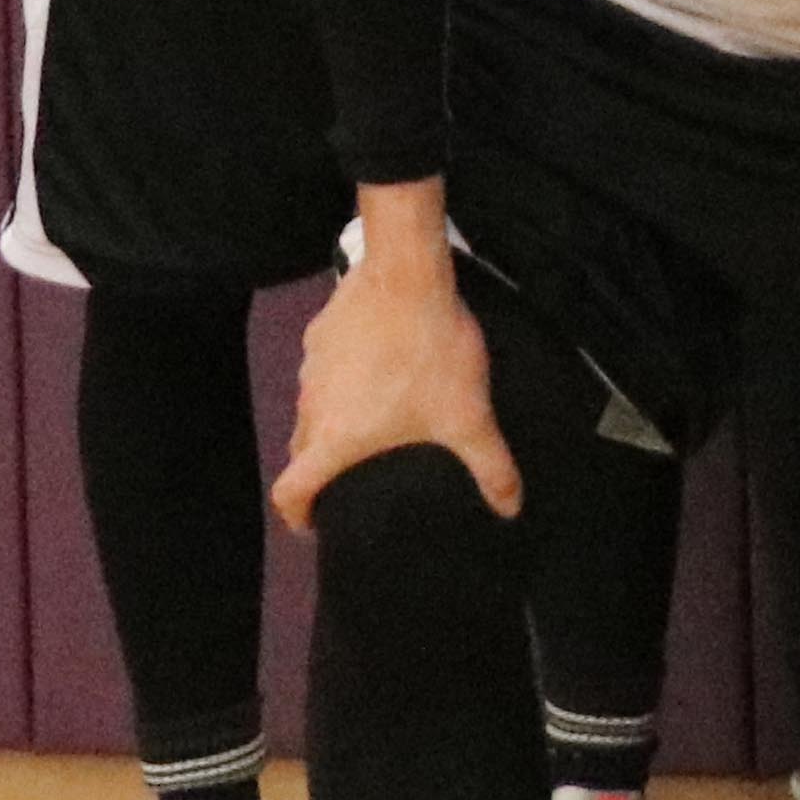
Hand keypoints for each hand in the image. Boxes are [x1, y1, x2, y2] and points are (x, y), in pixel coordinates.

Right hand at [278, 208, 514, 529]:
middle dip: (320, 471)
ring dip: (333, 422)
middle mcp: (311, 406)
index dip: (296, 514)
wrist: (408, 275)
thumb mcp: (468, 416)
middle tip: (352, 479)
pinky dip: (342, 382)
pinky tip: (379, 370)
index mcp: (334, 438)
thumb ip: (490, 466)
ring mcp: (310, 368)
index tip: (313, 524)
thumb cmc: (430, 353)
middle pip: (301, 452)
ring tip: (372, 424)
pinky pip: (323, 370)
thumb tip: (510, 508)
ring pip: (312, 408)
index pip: (289, 491)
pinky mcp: (320, 334)